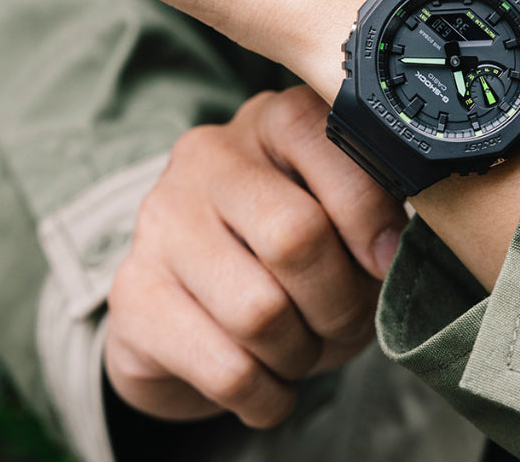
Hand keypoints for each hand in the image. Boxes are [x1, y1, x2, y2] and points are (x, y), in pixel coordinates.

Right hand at [104, 86, 408, 427]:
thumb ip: (370, 221)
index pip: (323, 138)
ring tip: (300, 348)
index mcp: (269, 122)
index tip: (385, 260)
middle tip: (344, 322)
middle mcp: (206, 158)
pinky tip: (266, 383)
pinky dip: (267, 396)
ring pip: (259, 313)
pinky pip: (227, 370)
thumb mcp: (340, 225)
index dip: (369, 211)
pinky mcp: (132, 296)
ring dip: (301, 354)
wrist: (192, 313)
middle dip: (339, 302)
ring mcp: (160, 223)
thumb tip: (387, 253)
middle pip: (294, 236)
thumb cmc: (289, 261)